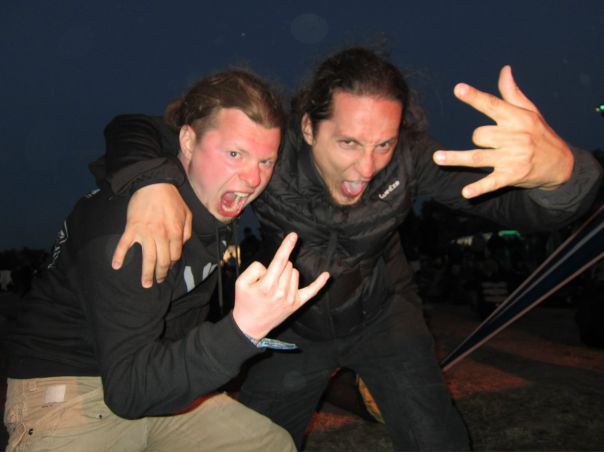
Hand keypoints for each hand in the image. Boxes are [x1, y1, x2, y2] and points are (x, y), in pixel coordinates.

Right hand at [112, 183, 191, 287]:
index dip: (172, 262)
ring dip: (146, 273)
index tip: (168, 265)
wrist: (154, 184)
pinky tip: (116, 266)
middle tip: (157, 281)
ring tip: (145, 284)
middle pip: (162, 261)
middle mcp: (161, 235)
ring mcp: (145, 233)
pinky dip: (119, 255)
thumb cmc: (172, 199)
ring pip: (147, 258)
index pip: (174, 255)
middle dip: (160, 274)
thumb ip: (187, 232)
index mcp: (175, 232)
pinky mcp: (132, 228)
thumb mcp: (187, 214)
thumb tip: (181, 245)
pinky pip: (124, 244)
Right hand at [232, 232, 329, 339]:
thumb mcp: (241, 282)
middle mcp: (281, 292)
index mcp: (267, 285)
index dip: (287, 246)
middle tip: (266, 280)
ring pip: (295, 273)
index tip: (293, 235)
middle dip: (278, 267)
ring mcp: (291, 299)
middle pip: (288, 265)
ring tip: (274, 286)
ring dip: (286, 274)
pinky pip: (312, 291)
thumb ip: (255, 268)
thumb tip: (271, 266)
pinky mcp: (297, 304)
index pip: (280, 260)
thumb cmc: (245, 302)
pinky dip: (319, 283)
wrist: (250, 326)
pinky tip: (327, 275)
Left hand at [433, 65, 573, 198]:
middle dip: (478, 138)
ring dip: (456, 158)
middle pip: (480, 135)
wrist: (562, 164)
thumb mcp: (531, 112)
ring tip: (437, 158)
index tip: (458, 89)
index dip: (475, 97)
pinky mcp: (511, 176)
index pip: (492, 105)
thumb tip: (504, 70)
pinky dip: (479, 188)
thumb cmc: (540, 134)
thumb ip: (512, 93)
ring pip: (478, 157)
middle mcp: (515, 137)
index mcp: (517, 118)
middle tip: (490, 141)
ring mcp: (512, 158)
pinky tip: (465, 193)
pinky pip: (491, 182)